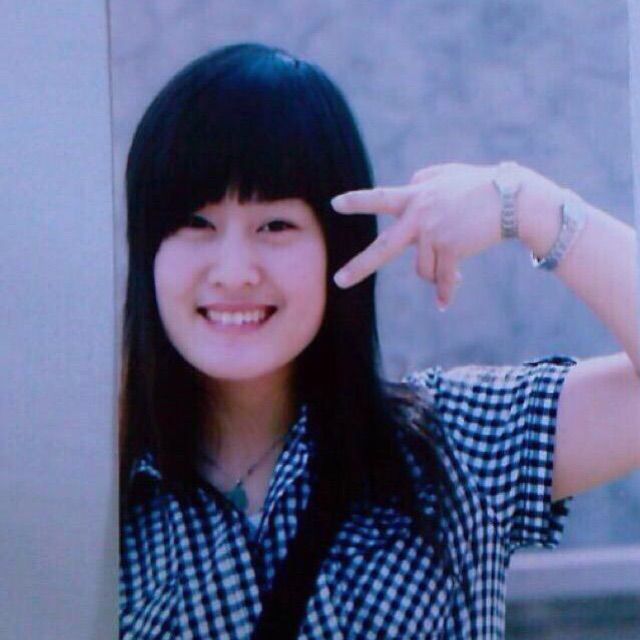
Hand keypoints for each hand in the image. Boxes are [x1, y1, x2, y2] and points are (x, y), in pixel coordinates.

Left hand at [331, 162, 507, 309]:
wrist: (513, 200)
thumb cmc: (481, 185)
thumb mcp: (447, 175)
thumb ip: (423, 179)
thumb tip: (409, 184)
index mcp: (415, 196)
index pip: (380, 198)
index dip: (357, 202)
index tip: (334, 204)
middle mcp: (419, 216)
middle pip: (383, 248)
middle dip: (359, 267)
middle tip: (338, 282)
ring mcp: (433, 234)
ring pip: (423, 270)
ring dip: (435, 271)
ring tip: (453, 263)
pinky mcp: (451, 249)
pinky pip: (443, 279)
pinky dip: (446, 292)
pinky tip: (443, 306)